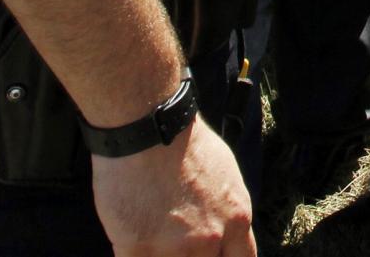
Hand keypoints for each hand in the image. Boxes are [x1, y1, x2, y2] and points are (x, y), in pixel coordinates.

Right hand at [91, 118, 255, 255]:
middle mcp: (209, 240)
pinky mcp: (137, 249)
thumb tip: (225, 234)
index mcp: (236, 220)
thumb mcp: (226, 175)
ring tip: (155, 232)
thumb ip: (227, 212)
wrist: (147, 126)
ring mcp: (173, 248)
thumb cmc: (184, 142)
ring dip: (164, 255)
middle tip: (179, 244)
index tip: (212, 256)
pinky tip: (133, 238)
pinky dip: (135, 254)